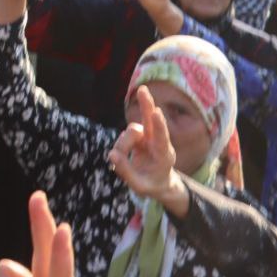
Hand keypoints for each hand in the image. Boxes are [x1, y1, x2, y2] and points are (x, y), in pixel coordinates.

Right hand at [108, 85, 181, 207]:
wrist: (160, 182)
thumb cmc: (152, 184)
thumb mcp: (140, 186)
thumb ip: (126, 172)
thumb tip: (111, 155)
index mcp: (164, 155)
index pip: (162, 138)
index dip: (159, 125)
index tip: (156, 112)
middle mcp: (157, 141)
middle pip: (151, 119)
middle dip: (146, 104)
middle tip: (142, 89)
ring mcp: (148, 136)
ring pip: (130, 131)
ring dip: (123, 144)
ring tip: (119, 161)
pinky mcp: (139, 135)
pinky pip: (125, 135)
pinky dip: (121, 145)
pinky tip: (121, 156)